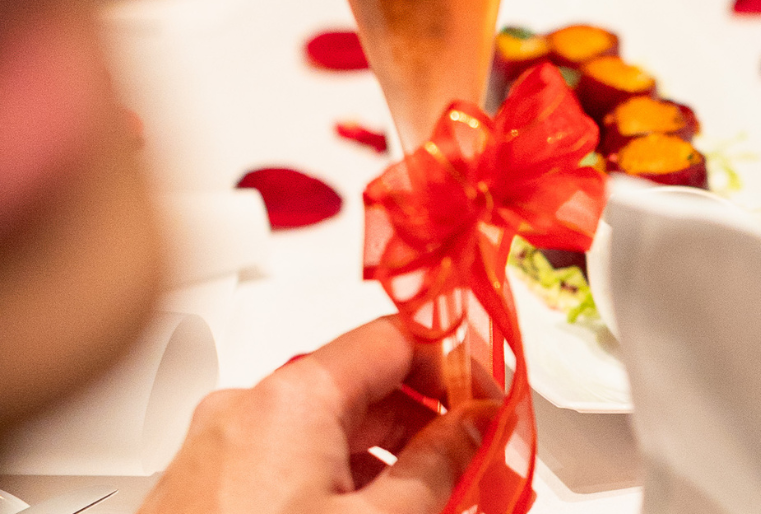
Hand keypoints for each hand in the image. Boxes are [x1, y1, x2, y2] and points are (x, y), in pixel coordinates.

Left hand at [141, 317, 495, 513]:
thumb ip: (439, 465)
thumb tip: (468, 430)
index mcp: (292, 397)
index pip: (397, 338)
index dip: (457, 366)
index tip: (488, 401)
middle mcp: (244, 408)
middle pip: (361, 384)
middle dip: (424, 422)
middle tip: (469, 460)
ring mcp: (214, 448)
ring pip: (322, 427)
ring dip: (381, 457)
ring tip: (420, 502)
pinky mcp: (198, 487)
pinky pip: (282, 460)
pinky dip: (331, 479)